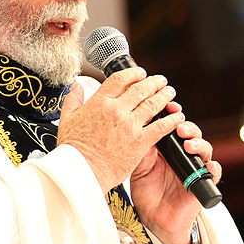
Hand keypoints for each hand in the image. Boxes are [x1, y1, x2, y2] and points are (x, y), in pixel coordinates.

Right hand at [57, 67, 184, 193]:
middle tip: (159, 80)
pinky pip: (160, 127)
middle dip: (152, 82)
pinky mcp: (140, 142)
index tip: (139, 73)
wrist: (81, 171)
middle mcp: (116, 111)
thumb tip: (76, 87)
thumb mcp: (66, 119)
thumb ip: (73, 100)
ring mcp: (130, 126)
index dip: (132, 73)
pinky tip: (176, 117)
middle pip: (140, 89)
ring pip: (152, 105)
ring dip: (163, 96)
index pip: (119, 80)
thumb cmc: (73, 148)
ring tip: (169, 92)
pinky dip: (171, 120)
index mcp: (99, 103)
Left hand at [130, 103, 221, 243]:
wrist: (152, 219)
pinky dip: (213, 168)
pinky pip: (213, 174)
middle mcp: (181, 155)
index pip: (172, 126)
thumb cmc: (145, 190)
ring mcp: (193, 168)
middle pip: (191, 133)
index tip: (169, 106)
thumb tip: (141, 131)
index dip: (172, 114)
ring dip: (199, 144)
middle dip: (187, 127)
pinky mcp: (202, 185)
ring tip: (189, 145)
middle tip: (179, 127)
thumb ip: (141, 151)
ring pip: (204, 149)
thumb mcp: (138, 168)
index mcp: (166, 148)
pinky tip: (209, 165)